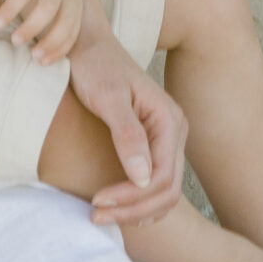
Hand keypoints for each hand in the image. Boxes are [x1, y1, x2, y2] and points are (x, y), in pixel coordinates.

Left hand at [0, 0, 82, 60]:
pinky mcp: (78, 9)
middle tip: (15, 41)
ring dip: (52, 41)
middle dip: (33, 26)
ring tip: (35, 57)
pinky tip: (47, 60)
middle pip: (48, 7)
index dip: (11, 8)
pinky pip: (74, 31)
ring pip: (66, 22)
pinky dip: (63, 47)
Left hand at [69, 28, 186, 226]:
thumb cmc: (94, 66)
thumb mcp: (108, 97)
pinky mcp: (154, 142)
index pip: (161, 177)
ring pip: (163, 190)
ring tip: (101, 216)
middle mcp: (175, 131)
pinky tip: (118, 208)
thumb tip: (143, 178)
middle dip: (133, 209)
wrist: (87, 45)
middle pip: (166, 189)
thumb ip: (127, 135)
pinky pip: (156, 181)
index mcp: (169, 120)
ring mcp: (167, 138)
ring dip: (135, 209)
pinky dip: (140, 201)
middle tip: (95, 216)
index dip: (132, 197)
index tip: (97, 202)